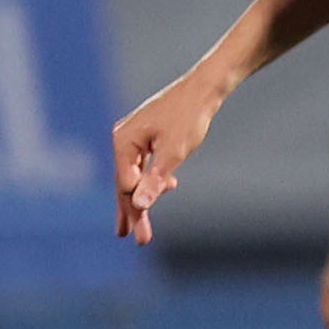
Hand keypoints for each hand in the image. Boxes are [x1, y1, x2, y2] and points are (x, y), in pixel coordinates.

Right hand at [112, 71, 225, 242]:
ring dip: (140, 198)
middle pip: (125, 182)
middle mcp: (123, 138)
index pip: (126, 186)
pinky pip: (143, 163)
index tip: (142, 237)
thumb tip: (138, 204)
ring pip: (134, 174)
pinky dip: (151, 179)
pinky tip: (168, 187)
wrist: (205, 88)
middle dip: (133, 211)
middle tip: (136, 240)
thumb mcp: (173, 153)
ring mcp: (134, 135)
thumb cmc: (189, 117)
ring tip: (138, 224)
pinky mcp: (147, 134)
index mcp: (123, 141)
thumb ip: (155, 180)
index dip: (135, 213)